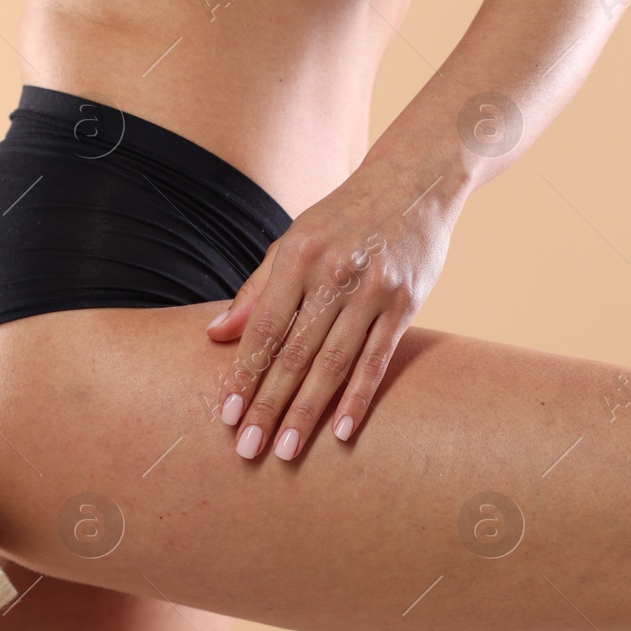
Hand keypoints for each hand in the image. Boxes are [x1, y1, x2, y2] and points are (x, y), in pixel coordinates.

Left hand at [205, 161, 458, 458]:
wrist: (414, 181)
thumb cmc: (344, 218)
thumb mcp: (294, 240)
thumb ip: (257, 289)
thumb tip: (215, 334)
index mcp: (298, 256)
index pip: (264, 328)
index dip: (243, 374)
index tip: (227, 415)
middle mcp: (334, 272)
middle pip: (295, 353)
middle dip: (269, 404)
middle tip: (250, 450)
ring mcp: (374, 289)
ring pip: (334, 362)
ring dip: (309, 411)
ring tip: (288, 450)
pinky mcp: (406, 303)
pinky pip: (378, 359)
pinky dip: (359, 397)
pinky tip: (343, 431)